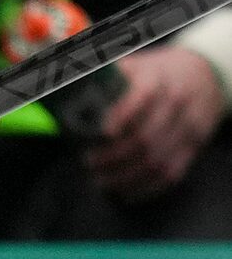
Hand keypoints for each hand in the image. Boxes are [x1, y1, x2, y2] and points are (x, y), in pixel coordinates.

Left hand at [88, 46, 221, 203]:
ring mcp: (188, 126)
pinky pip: (172, 173)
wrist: (204, 74)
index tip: (102, 133)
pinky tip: (123, 193)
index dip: (122, 116)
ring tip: (100, 181)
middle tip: (89, 163)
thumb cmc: (153, 74)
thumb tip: (54, 87)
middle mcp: (176, 102)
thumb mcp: (131, 65)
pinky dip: (145, 188)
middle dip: (113, 156)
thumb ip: (101, 77)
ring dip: (124, 177)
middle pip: (145, 137)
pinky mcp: (194, 145)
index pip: (142, 97)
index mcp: (156, 78)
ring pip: (157, 160)